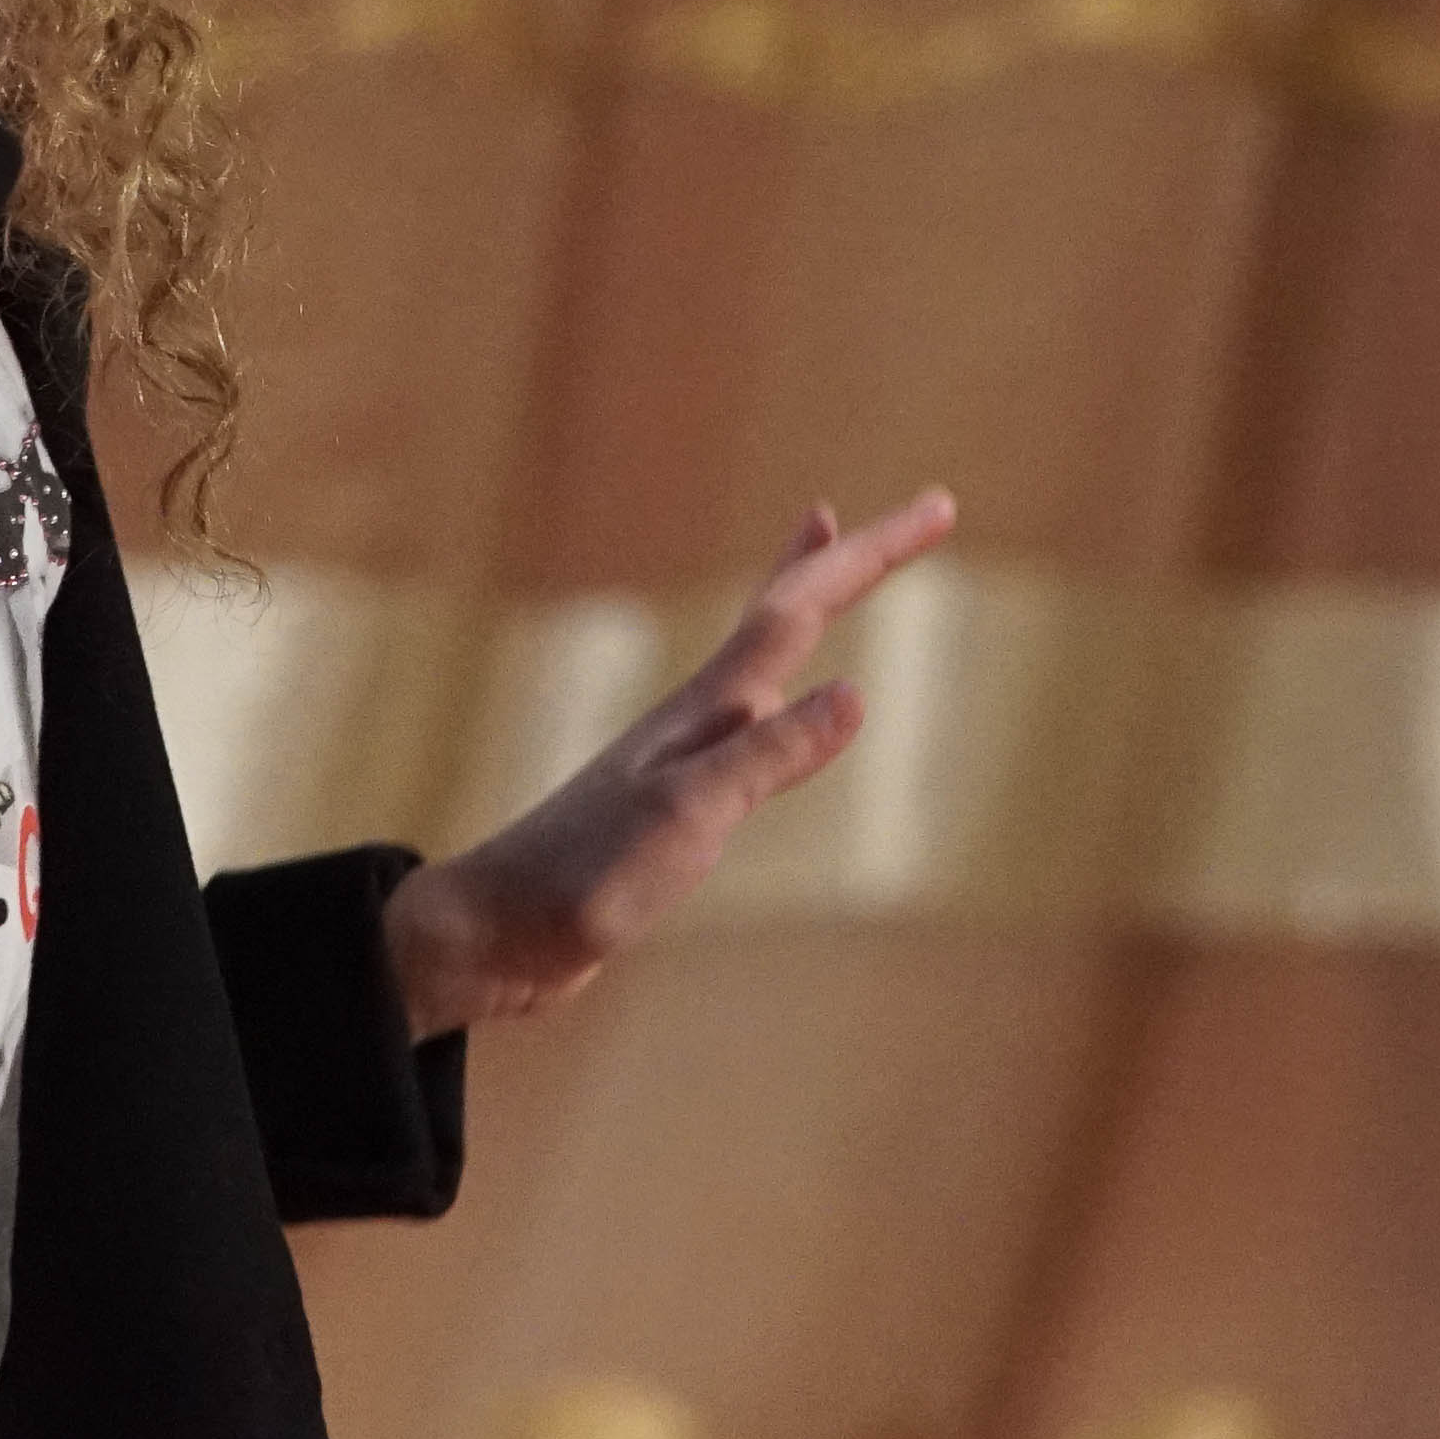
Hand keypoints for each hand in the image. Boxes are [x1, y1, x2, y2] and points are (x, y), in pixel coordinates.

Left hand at [379, 488, 954, 1041]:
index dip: (872, 551)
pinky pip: (749, 711)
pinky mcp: (675, 795)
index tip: (942, 504)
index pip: (803, 604)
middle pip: (789, 607)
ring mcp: (685, 749)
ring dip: (806, 592)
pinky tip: (770, 693)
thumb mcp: (689, 818)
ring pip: (762, 649)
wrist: (498, 933)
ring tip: (823, 546)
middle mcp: (700, 711)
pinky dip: (779, 677)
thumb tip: (858, 692)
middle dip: (860, 556)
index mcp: (708, 707)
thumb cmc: (584, 879)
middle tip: (930, 511)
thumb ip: (768, 757)